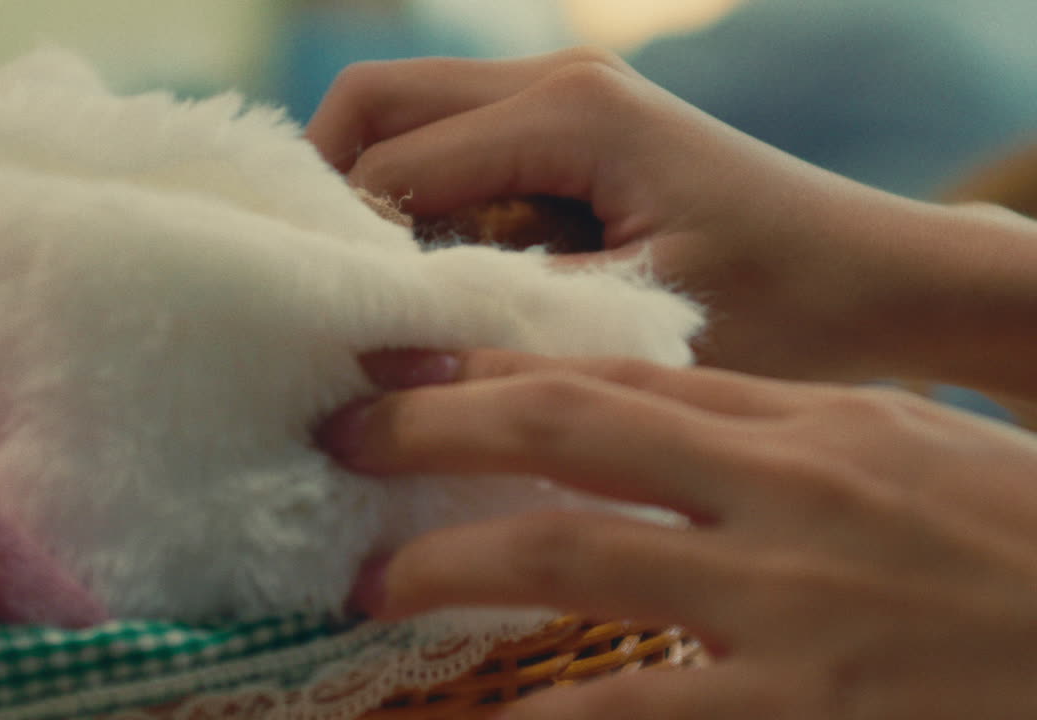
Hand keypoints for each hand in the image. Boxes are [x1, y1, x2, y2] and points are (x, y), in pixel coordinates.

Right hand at [306, 50, 1036, 398]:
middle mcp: (555, 85)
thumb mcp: (635, 317)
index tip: (330, 322)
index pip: (386, 159)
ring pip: (409, 125)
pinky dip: (437, 216)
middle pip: (376, 104)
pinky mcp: (573, 136)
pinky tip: (472, 286)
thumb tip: (386, 325)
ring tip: (411, 302)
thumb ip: (500, 308)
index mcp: (566, 114)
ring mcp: (564, 101)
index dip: (341, 239)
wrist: (879, 280)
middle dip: (333, 194)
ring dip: (388, 208)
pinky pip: (461, 157)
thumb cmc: (785, 302)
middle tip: (341, 296)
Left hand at [316, 348, 1036, 718]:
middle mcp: (779, 487)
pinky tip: (488, 719)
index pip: (619, 371)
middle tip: (344, 438)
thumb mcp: (897, 449)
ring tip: (370, 579)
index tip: (412, 362)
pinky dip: (551, 713)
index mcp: (805, 420)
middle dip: (439, 424)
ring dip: (452, 561)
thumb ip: (774, 435)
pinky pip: (638, 706)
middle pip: (569, 429)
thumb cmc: (1014, 533)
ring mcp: (787, 598)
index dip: (499, 362)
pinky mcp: (806, 707)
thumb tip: (653, 426)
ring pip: (575, 552)